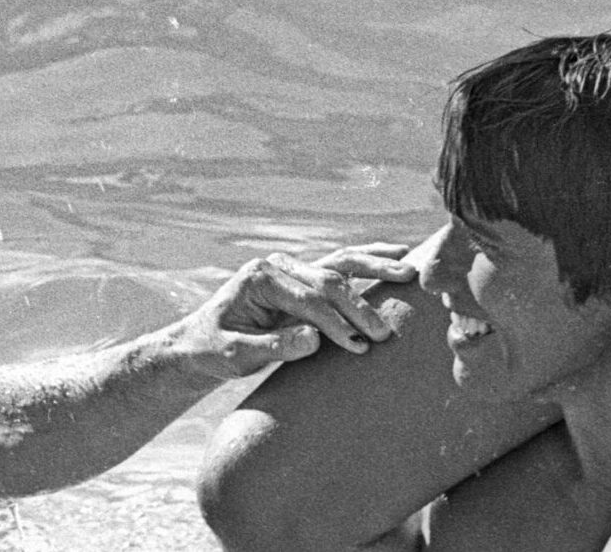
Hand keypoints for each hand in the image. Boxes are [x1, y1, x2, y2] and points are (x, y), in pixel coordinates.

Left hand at [180, 242, 417, 378]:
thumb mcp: (235, 355)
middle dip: (359, 306)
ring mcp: (294, 268)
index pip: (307, 300)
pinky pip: (342, 264)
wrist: (201, 340)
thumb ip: (272, 347)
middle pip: (329, 280)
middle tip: (384, 331)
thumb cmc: (214, 349)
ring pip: (341, 263)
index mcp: (260, 277)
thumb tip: (314, 339)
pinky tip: (398, 254)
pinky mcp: (306, 277)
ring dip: (376, 268)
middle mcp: (279, 265)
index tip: (357, 346)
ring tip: (409, 272)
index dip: (334, 323)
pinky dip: (370, 260)